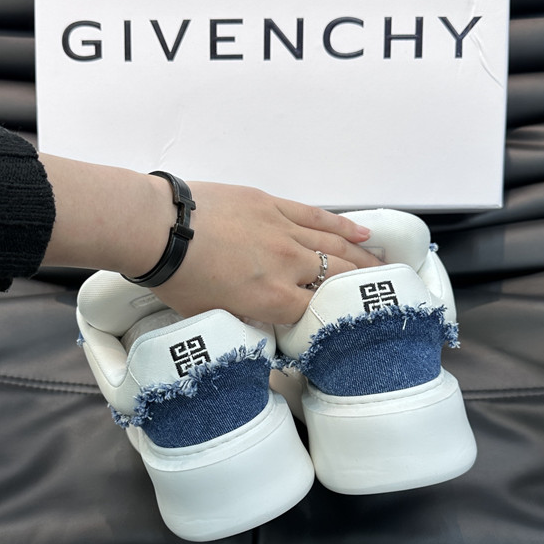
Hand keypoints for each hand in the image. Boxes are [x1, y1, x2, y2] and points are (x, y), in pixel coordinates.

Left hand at [146, 182, 370, 325]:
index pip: (318, 313)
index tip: (350, 323)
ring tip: (382, 267)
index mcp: (273, 300)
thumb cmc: (179, 276)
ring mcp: (283, 232)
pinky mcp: (272, 205)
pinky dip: (341, 224)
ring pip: (334, 245)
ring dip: (362, 258)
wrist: (161, 229)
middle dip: (362, 288)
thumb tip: (264, 337)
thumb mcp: (214, 317)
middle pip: (337, 278)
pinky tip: (361, 233)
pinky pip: (315, 216)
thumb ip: (247, 325)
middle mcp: (287, 266)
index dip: (336, 319)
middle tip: (383, 294)